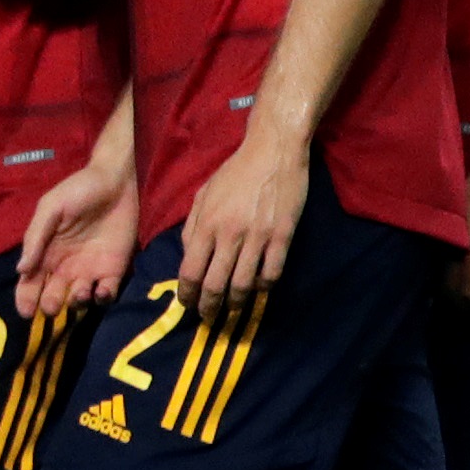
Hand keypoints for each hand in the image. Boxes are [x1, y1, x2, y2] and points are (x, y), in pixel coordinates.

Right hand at [17, 152, 138, 317]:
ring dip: (76, 302)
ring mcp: (89, 270)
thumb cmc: (76, 191)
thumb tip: (21, 270)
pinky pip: (106, 293)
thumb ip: (35, 238)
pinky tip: (100, 290)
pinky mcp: (113, 270)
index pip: (30, 283)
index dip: (25, 299)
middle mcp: (65, 267)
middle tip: (52, 306)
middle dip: (50, 305)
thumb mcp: (50, 209)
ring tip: (79, 293)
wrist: (114, 181)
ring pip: (78, 299)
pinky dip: (103, 297)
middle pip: (52, 296)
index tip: (25, 313)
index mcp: (46, 254)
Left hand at [176, 128, 307, 326]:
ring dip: (236, 303)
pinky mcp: (282, 236)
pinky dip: (263, 287)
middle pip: (214, 284)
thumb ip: (193, 226)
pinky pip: (272, 273)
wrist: (272, 151)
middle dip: (209, 307)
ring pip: (243, 285)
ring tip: (233, 308)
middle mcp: (229, 234)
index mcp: (206, 224)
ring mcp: (257, 237)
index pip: (190, 271)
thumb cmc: (234, 172)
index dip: (186, 295)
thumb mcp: (203, 194)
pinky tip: (259, 288)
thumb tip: (187, 256)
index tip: (187, 305)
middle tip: (208, 317)